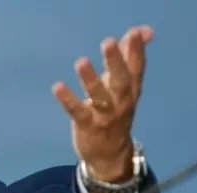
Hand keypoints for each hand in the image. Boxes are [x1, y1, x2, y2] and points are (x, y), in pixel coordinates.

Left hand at [52, 25, 153, 182]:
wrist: (111, 156)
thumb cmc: (115, 114)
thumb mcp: (123, 87)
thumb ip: (127, 59)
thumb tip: (139, 31)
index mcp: (131, 91)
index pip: (137, 68)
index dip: (137, 51)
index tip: (137, 32)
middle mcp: (121, 102)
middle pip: (120, 80)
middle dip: (115, 61)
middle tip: (108, 42)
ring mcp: (105, 116)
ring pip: (99, 96)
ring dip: (91, 79)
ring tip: (81, 61)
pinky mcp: (87, 126)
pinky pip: (78, 112)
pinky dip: (68, 100)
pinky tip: (57, 87)